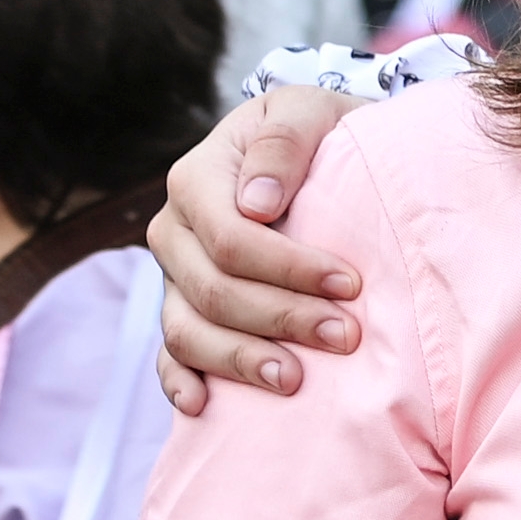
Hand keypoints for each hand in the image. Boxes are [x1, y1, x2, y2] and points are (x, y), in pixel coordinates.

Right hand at [149, 88, 369, 414]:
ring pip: (187, 332)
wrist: (320, 155)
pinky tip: (206, 408)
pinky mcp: (184, 312)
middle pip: (213, 291)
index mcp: (196, 179)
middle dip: (281, 318)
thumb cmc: (320, 134)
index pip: (231, 238)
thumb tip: (256, 204)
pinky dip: (180, 384)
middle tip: (345, 337)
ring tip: (296, 380)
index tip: (350, 283)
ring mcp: (174, 277)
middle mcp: (175, 231)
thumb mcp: (309, 111)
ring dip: (241, 361)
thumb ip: (284, 143)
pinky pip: (169, 356)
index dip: (288, 268)